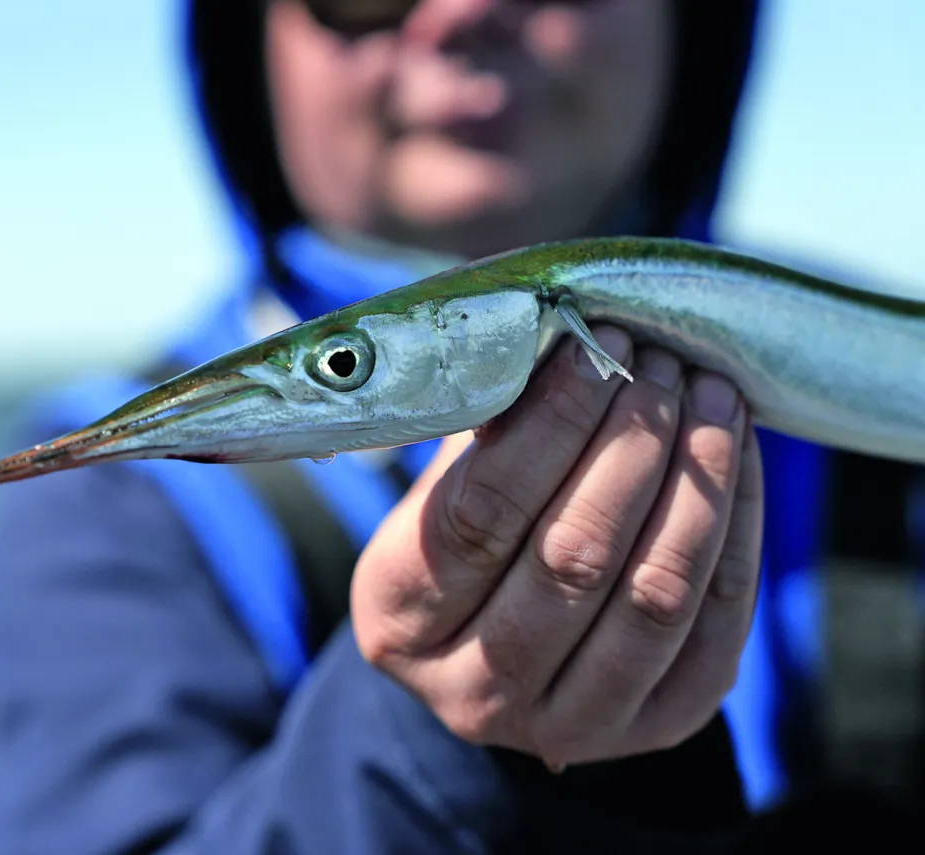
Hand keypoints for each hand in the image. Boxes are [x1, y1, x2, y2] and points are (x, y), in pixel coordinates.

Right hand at [350, 325, 763, 767]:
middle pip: (572, 557)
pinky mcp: (654, 728)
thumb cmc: (462, 546)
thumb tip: (563, 337)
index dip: (548, 423)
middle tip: (658, 361)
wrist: (493, 658)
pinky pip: (718, 624)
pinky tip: (735, 452)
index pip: (478, 516)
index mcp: (397, 620)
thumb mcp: (440, 492)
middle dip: (630, 442)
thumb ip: (488, 432)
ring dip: (696, 479)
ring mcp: (566, 724)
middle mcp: (471, 691)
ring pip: (654, 594)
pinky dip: (737, 526)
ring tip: (709, 394)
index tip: (592, 346)